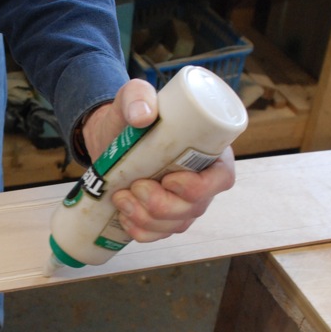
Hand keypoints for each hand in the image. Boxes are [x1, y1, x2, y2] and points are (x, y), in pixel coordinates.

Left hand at [81, 78, 235, 242]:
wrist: (108, 135)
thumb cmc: (131, 114)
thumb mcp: (133, 96)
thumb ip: (138, 96)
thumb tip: (143, 115)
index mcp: (211, 152)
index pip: (222, 179)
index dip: (198, 188)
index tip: (169, 179)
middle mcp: (203, 182)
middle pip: (194, 208)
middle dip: (161, 204)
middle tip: (134, 186)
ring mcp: (184, 204)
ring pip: (175, 225)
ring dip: (145, 217)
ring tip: (121, 196)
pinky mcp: (164, 219)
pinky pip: (158, 235)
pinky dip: (139, 230)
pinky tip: (125, 215)